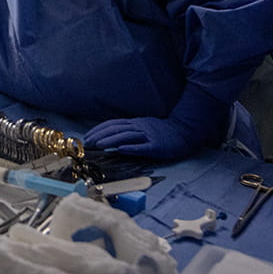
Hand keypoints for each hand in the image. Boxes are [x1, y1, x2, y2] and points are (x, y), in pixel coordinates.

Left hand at [84, 117, 198, 159]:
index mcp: (135, 123)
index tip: (87, 136)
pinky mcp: (156, 146)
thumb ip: (128, 131)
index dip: (99, 130)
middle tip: (89, 143)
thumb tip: (110, 137)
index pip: (112, 124)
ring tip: (99, 145)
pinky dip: (130, 148)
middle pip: (116, 129)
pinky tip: (121, 150)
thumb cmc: (162, 132)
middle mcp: (139, 127)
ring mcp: (148, 136)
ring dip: (111, 141)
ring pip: (126, 136)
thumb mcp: (143, 127)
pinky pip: (142, 147)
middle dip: (100, 135)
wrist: (184, 132)